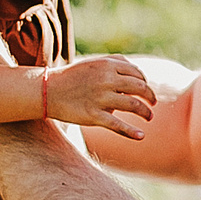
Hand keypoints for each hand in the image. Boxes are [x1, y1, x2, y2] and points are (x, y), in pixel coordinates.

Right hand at [42, 55, 156, 138]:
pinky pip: (118, 125)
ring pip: (134, 106)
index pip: (137, 74)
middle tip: (153, 104)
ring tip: (149, 117)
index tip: (146, 91)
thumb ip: (115, 63)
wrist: (47, 90)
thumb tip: (138, 72)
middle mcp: (107, 80)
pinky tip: (141, 136)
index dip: (145, 82)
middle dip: (150, 97)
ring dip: (146, 113)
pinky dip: (131, 132)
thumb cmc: (73, 76)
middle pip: (140, 88)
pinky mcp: (93, 116)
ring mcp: (101, 98)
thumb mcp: (94, 63)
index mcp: (108, 65)